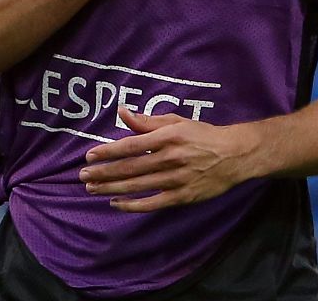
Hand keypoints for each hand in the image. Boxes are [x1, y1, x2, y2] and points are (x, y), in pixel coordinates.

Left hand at [78, 106, 252, 211]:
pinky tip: (116, 203)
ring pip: (137, 186)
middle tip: (83, 176)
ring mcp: (175, 179)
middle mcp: (169, 158)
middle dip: (103, 172)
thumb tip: (123, 112)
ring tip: (92, 188)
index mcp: (167, 137)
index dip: (108, 151)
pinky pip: (152, 203)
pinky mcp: (182, 196)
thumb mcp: (176, 121)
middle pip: (129, 168)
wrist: (233, 155)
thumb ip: (148, 120)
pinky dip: (132, 205)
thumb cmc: (202, 135)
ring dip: (111, 188)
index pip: (130, 145)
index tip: (89, 156)